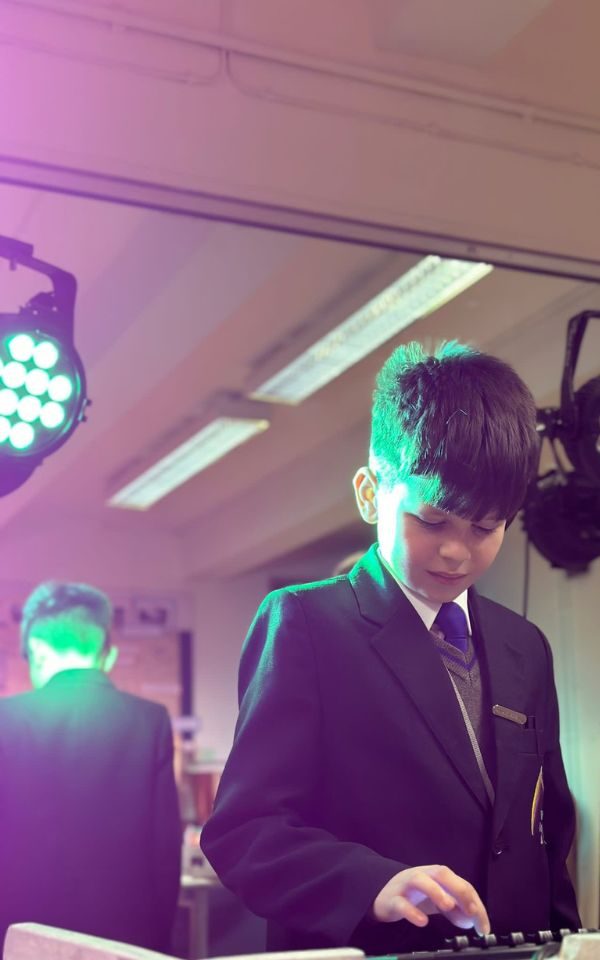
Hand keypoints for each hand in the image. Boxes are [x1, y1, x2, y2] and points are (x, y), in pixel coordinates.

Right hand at [372, 864, 489, 934]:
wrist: (382, 896)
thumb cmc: (414, 896)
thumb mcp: (437, 901)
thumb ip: (455, 909)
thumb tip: (471, 920)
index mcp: (436, 876)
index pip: (460, 884)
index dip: (474, 903)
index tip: (483, 926)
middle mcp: (422, 875)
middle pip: (441, 873)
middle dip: (459, 889)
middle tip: (471, 911)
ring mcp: (405, 885)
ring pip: (419, 880)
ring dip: (435, 891)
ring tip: (448, 905)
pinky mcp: (392, 899)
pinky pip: (401, 902)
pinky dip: (412, 911)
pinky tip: (422, 921)